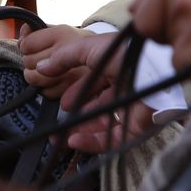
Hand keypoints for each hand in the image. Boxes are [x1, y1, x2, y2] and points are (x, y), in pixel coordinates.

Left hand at [18, 24, 90, 93]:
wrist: (106, 56)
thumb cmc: (77, 43)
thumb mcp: (60, 29)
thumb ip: (37, 31)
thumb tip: (21, 35)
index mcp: (61, 34)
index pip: (28, 44)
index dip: (25, 46)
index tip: (29, 47)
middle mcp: (66, 52)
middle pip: (29, 62)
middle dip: (29, 62)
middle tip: (37, 61)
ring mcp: (69, 72)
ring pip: (35, 79)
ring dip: (34, 77)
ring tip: (42, 72)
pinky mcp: (72, 90)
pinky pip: (46, 93)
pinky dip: (46, 89)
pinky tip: (53, 82)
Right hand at [30, 36, 152, 151]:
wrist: (149, 70)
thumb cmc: (121, 53)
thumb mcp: (87, 48)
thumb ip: (64, 58)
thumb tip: (41, 67)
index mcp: (116, 69)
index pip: (94, 85)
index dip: (77, 93)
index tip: (61, 103)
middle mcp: (124, 89)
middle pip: (97, 107)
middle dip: (77, 116)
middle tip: (58, 125)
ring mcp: (131, 109)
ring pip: (103, 125)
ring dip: (81, 132)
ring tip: (62, 138)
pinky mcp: (137, 128)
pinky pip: (112, 140)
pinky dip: (92, 142)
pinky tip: (75, 141)